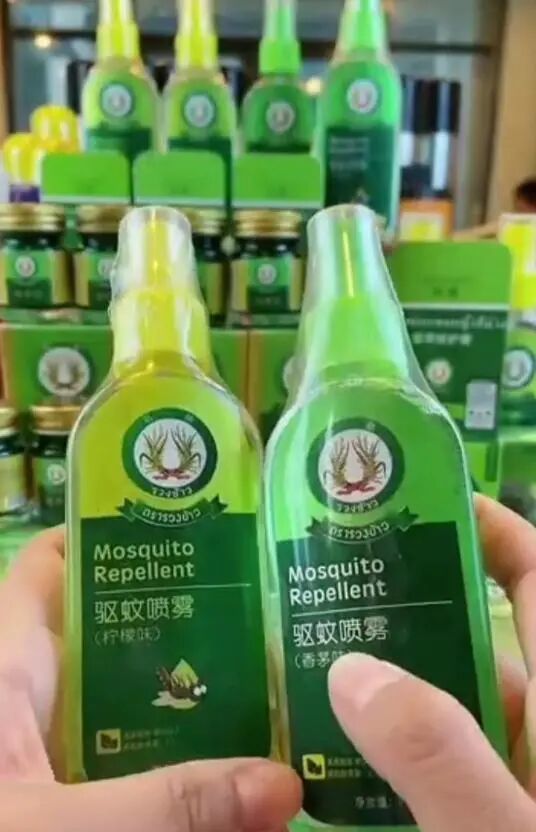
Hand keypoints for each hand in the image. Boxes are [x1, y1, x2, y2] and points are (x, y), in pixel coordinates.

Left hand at [0, 529, 300, 831]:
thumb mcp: (52, 828)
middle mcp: (30, 699)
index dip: (121, 534)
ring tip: (283, 692)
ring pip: (133, 712)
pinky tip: (241, 784)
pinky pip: (132, 777)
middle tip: (278, 619)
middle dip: (192, 625)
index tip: (207, 527)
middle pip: (119, 637)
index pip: (60, 566)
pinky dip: (178, 778)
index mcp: (8, 666)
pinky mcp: (65, 803)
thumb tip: (286, 783)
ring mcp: (48, 758)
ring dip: (196, 709)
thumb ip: (165, 808)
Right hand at [329, 495, 535, 830]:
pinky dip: (385, 758)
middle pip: (469, 646)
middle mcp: (532, 732)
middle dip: (398, 617)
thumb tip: (349, 670)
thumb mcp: (500, 828)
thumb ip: (436, 753)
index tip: (417, 498)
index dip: (489, 529)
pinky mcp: (482, 815)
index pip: (534, 581)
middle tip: (314, 596)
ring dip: (379, 698)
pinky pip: (431, 771)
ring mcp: (509, 781)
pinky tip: (325, 763)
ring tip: (298, 676)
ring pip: (440, 716)